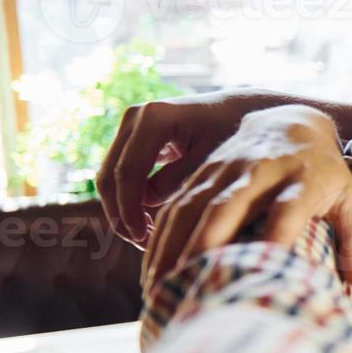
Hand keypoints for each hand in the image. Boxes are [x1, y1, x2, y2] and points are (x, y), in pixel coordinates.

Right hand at [97, 90, 294, 244]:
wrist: (242, 109)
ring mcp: (132, 126)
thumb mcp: (212, 159)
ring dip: (124, 210)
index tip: (142, 239)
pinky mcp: (135, 138)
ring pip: (111, 178)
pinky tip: (151, 223)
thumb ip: (178, 181)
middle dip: (121, 214)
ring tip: (148, 238)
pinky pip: (124, 174)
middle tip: (143, 244)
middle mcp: (135, 117)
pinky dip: (132, 199)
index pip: (127, 172)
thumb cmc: (234, 132)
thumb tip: (146, 203)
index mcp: (154, 118)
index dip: (129, 210)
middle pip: (109, 176)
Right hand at [143, 106, 351, 289]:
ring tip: (158, 291)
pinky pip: (174, 203)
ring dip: (171, 247)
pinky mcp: (203, 172)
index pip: (287, 210)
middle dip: (204, 247)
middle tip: (188, 289)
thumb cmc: (324, 171)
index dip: (276, 239)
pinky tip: (151, 270)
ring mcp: (226, 170)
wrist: (292, 122)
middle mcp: (259, 172)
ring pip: (190, 205)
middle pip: (226, 208)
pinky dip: (159, 236)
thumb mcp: (348, 198)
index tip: (264, 275)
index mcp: (301, 179)